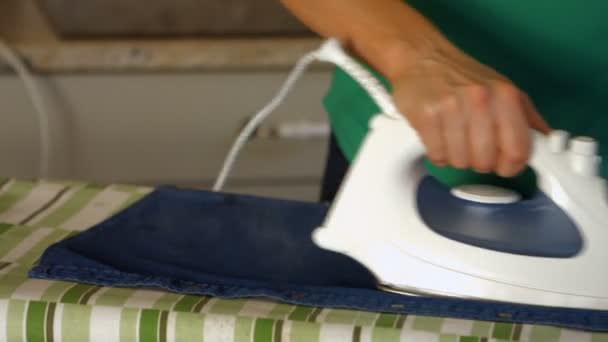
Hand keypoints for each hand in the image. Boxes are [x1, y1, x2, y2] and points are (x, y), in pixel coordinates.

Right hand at [390, 48, 549, 176]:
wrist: (421, 56)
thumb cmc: (461, 75)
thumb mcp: (502, 89)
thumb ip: (526, 117)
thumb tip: (547, 142)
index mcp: (506, 96)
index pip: (518, 151)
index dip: (510, 166)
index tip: (503, 165)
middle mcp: (481, 101)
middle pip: (486, 162)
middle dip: (478, 161)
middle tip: (471, 146)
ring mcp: (452, 108)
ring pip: (460, 162)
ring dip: (455, 157)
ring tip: (452, 138)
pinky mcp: (426, 116)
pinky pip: (437, 155)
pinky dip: (437, 153)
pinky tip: (437, 137)